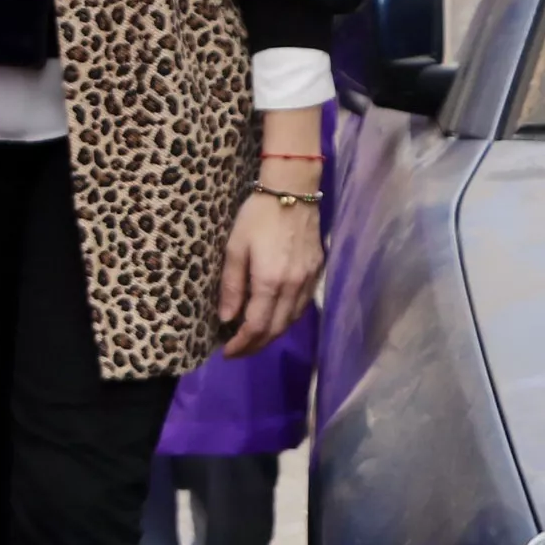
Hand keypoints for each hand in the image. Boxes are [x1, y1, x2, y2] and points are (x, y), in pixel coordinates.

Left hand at [217, 187, 323, 355]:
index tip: (227, 352)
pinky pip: (302, 306)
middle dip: (255, 345)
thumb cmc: (257, 217)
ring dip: (271, 335)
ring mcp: (309, 281)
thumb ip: (232, 286)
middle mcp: (294, 287)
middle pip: (276, 329)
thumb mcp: (235, 248)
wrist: (293, 192)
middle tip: (237, 352)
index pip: (257, 326)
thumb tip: (227, 319)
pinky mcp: (317, 273)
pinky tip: (273, 318)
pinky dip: (286, 319)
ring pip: (291, 320)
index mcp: (271, 282)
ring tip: (252, 339)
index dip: (242, 344)